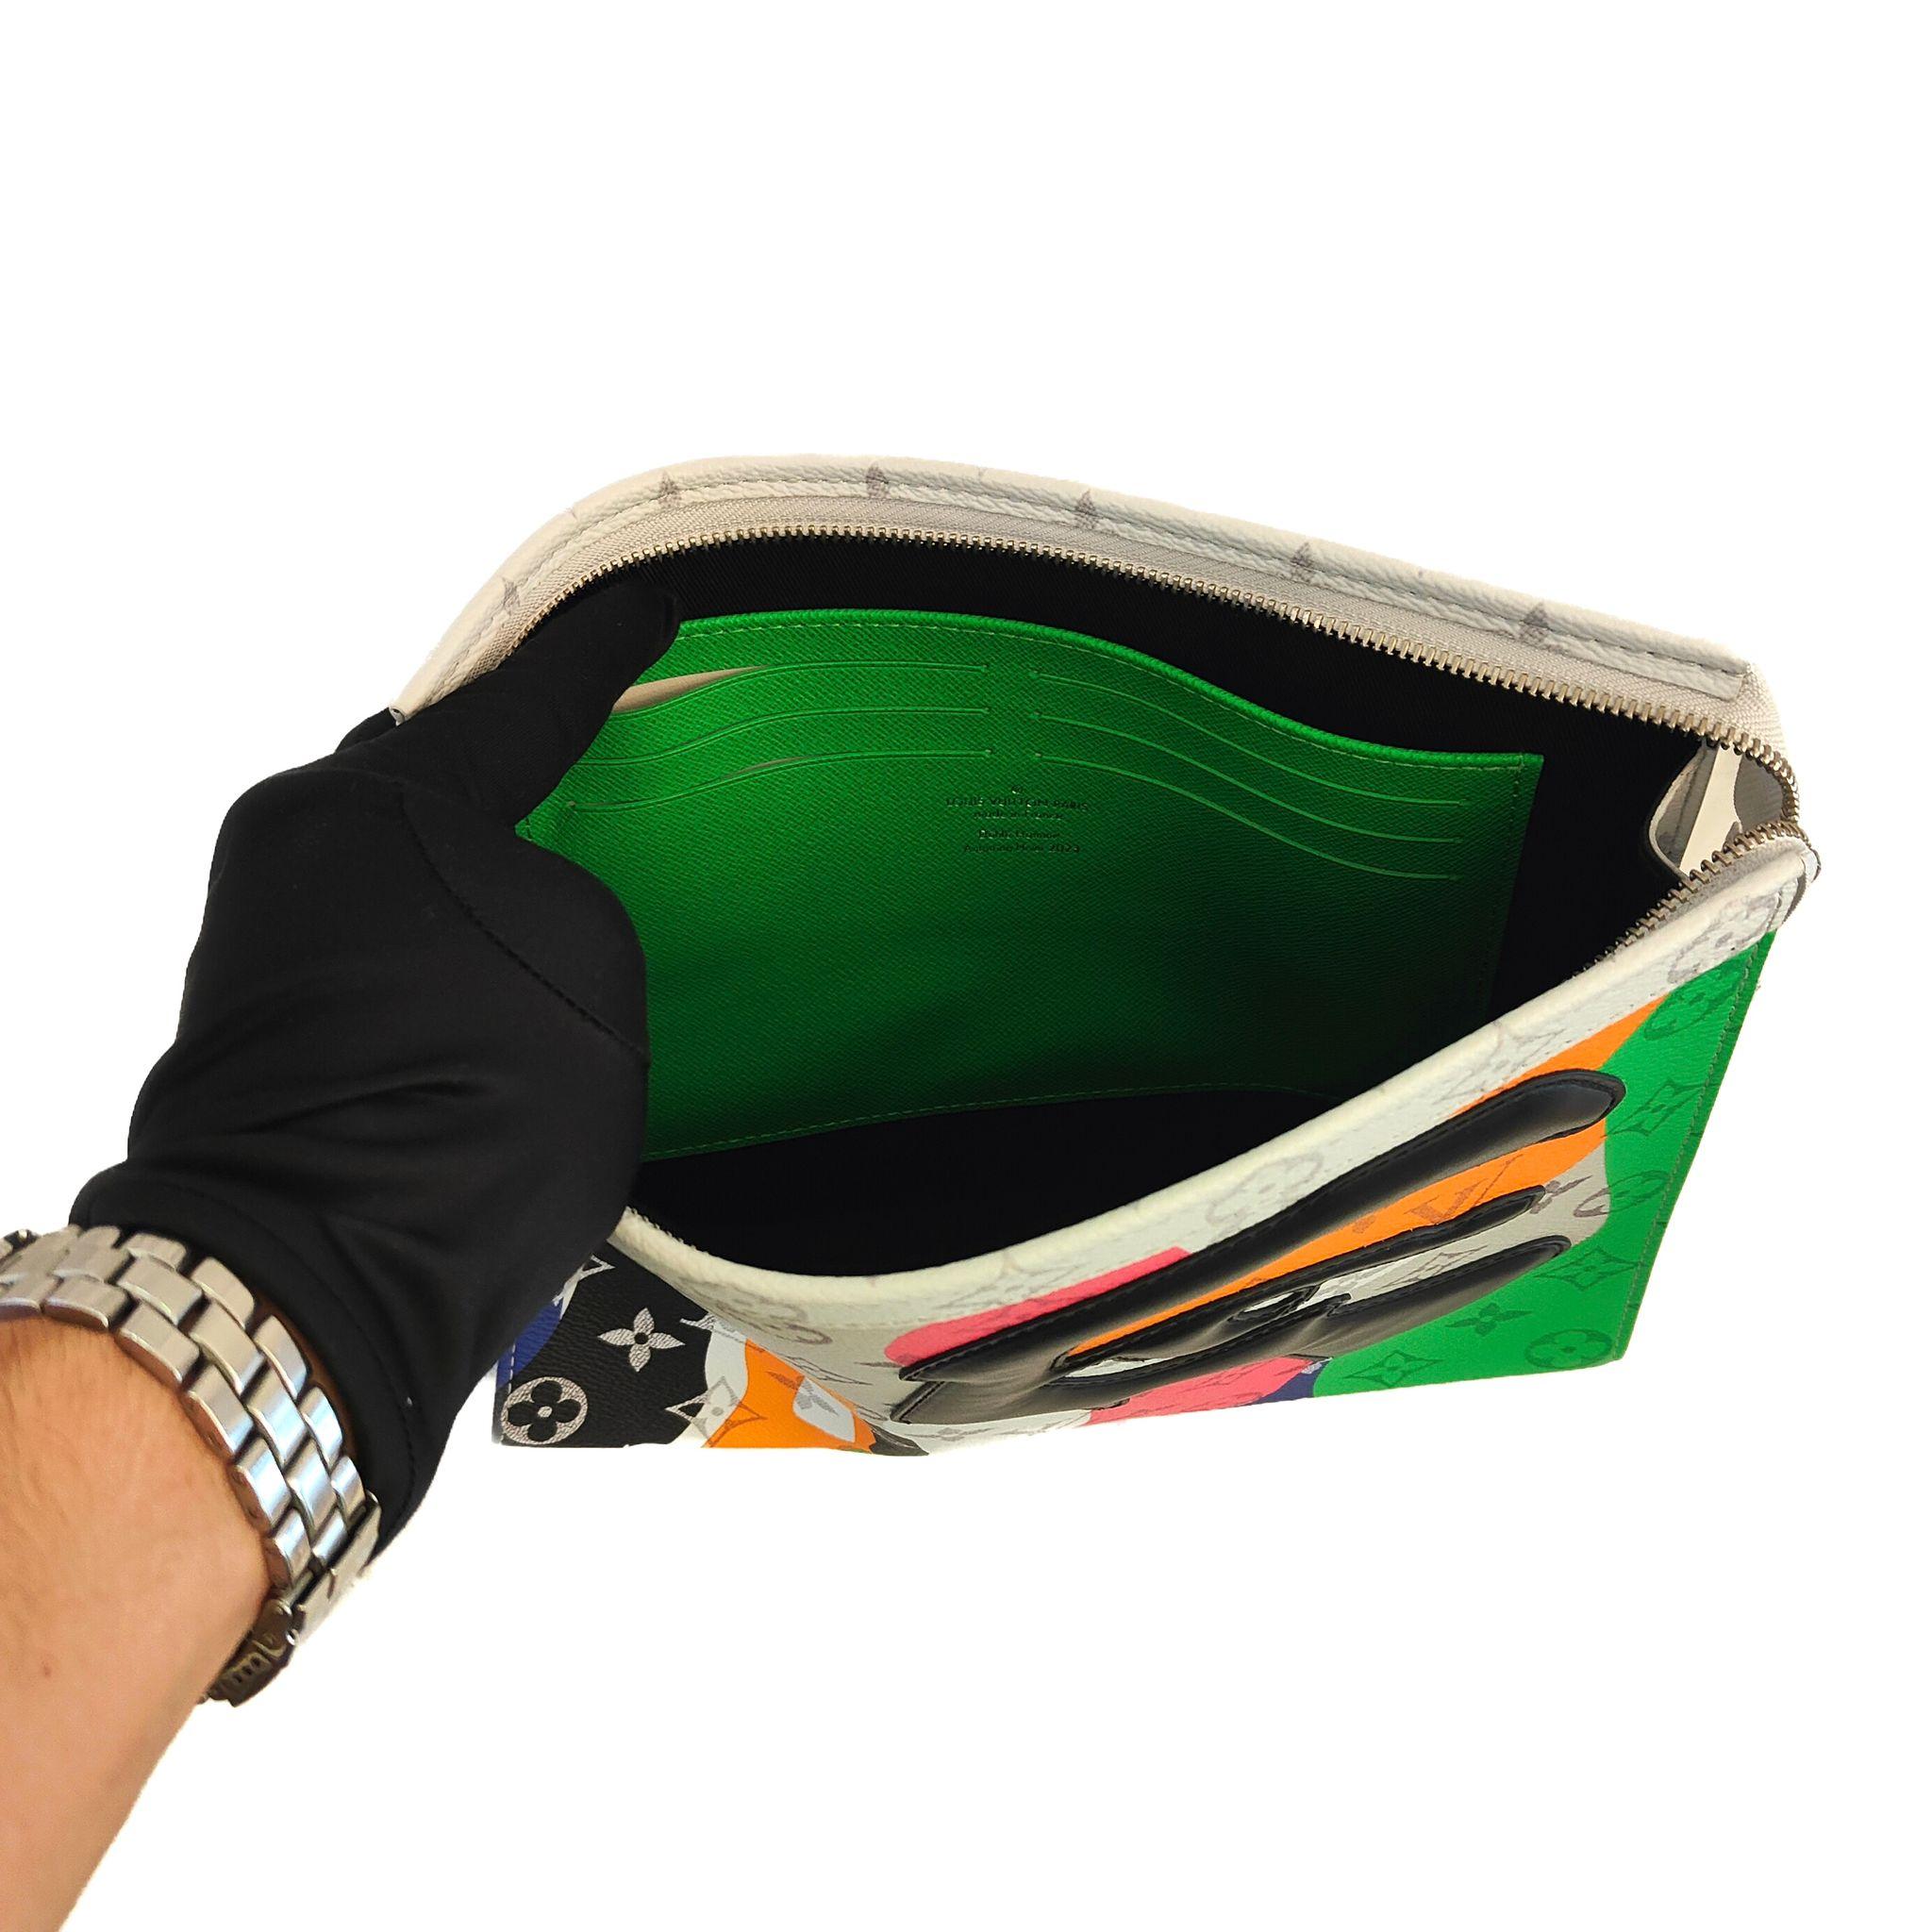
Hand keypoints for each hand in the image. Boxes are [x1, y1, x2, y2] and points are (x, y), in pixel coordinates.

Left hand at [72, 576, 676, 1537]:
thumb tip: (509, 901)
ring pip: (389, 852)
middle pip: (430, 768)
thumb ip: (562, 891)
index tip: (642, 605)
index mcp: (388, 804)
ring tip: (545, 885)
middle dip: (508, 764)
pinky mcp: (247, 1008)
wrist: (317, 1282)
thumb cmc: (474, 1120)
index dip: (598, 651)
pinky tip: (477, 967)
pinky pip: (361, 923)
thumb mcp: (588, 974)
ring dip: (462, 862)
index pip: (525, 701)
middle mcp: (299, 842)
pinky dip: (425, 930)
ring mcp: (258, 927)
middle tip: (590, 756)